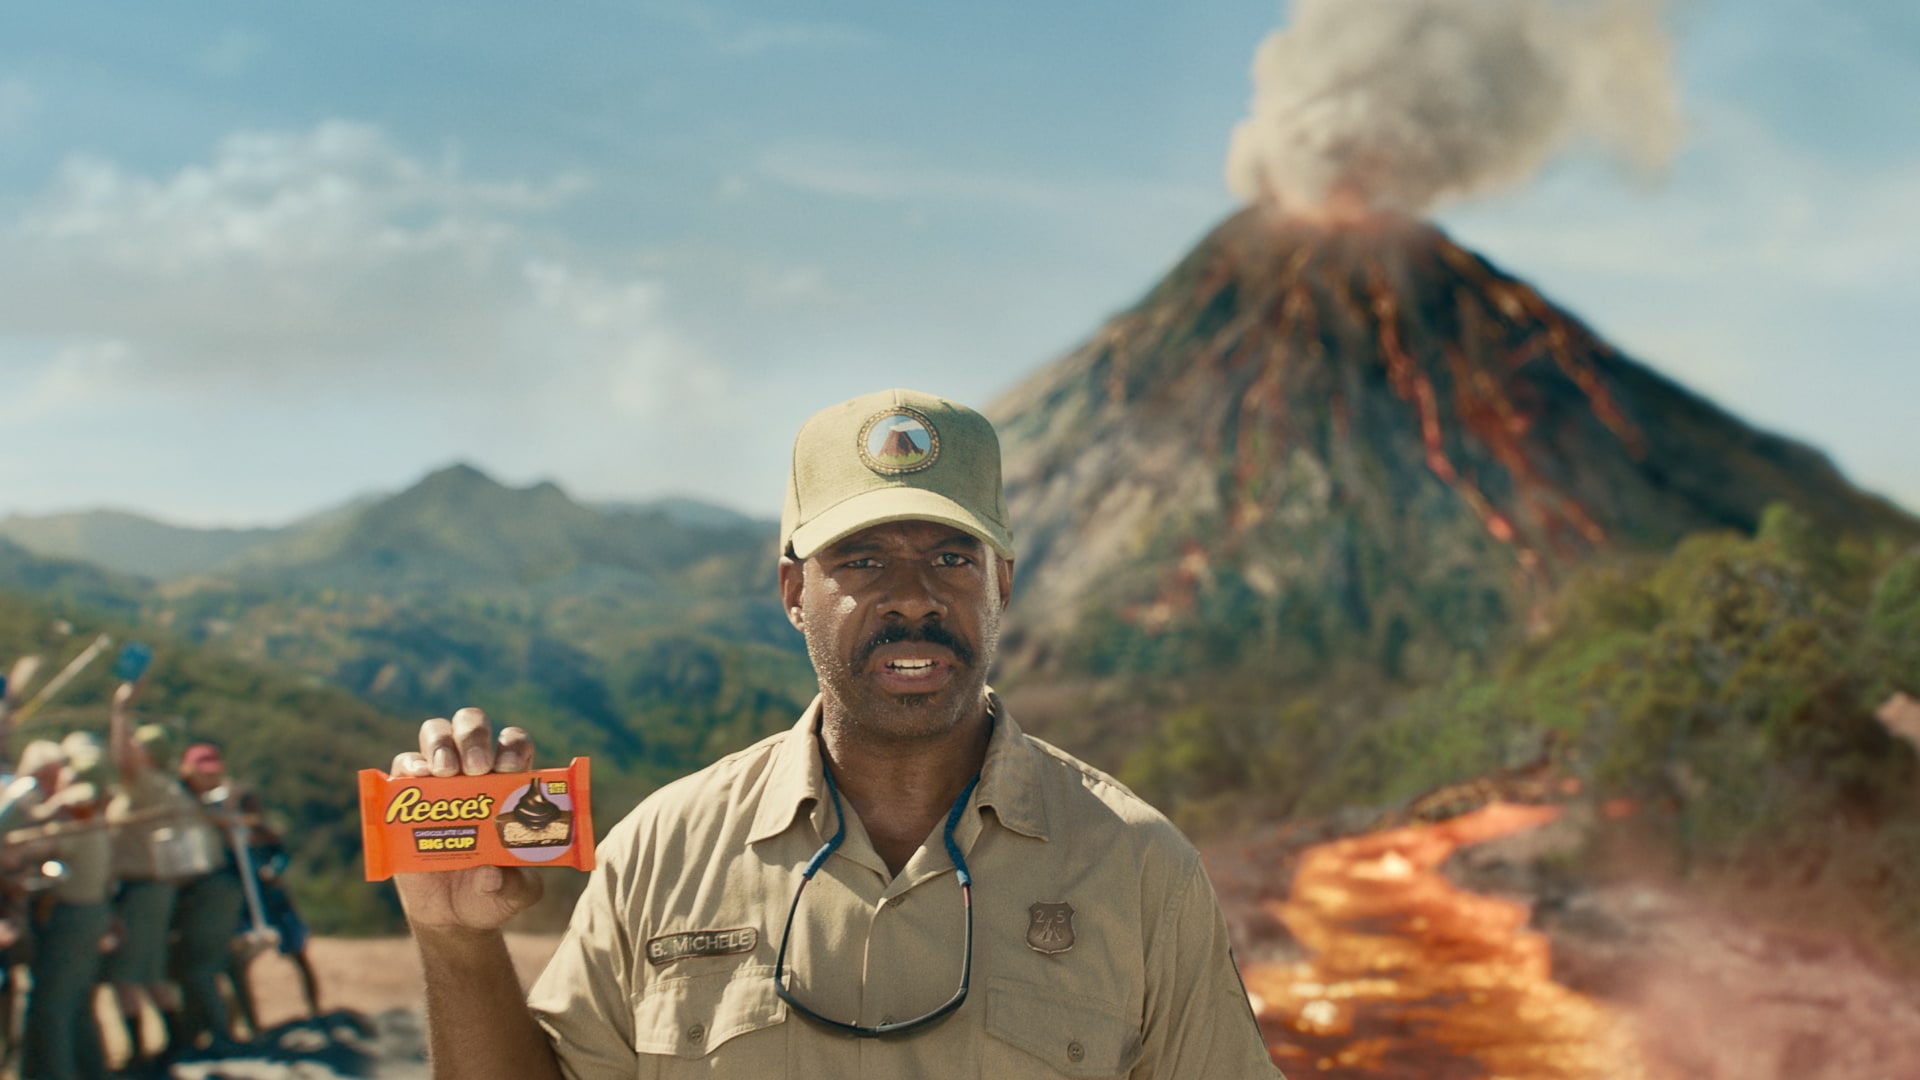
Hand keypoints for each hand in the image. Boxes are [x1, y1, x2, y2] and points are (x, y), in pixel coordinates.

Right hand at [388, 708, 542, 933]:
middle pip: (473, 726)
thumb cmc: (491, 894)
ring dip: (441, 743)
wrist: (451, 915)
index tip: (511, 769)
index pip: (513, 745)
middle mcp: (474, 773)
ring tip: (446, 771)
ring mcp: (438, 780)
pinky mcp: (405, 797)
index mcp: (509, 785)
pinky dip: (409, 765)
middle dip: (474, 737)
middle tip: (477, 768)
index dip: (513, 748)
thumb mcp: (515, 894)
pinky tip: (418, 777)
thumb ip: (515, 885)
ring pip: (437, 733)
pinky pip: (403, 765)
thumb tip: (489, 874)